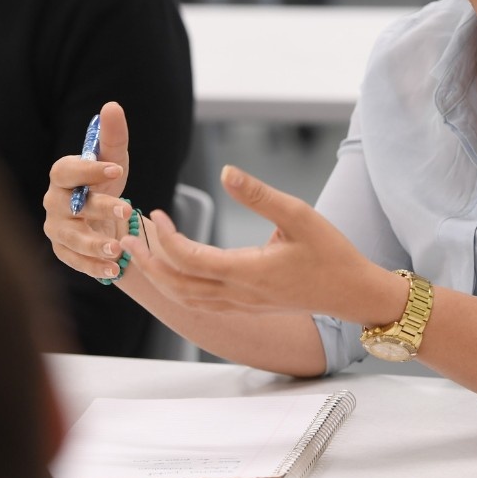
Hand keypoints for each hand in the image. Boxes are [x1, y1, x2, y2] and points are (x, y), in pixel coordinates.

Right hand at [42, 100, 134, 281]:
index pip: (67, 170)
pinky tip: (114, 269)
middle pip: (70, 206)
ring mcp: (56, 229)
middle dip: (98, 208)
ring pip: (71, 238)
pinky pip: (76, 262)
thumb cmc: (106, 184)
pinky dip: (95, 266)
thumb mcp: (114, 160)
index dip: (89, 170)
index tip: (116, 169)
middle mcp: (54, 202)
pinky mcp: (64, 253)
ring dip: (94, 244)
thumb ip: (112, 136)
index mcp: (62, 175)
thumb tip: (112, 105)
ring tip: (119, 249)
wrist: (103, 218)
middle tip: (126, 209)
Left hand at [122, 165, 398, 322]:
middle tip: (125, 235)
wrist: (352, 292)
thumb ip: (259, 194)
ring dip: (158, 277)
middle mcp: (239, 294)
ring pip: (185, 299)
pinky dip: (176, 288)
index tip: (155, 214)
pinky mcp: (245, 307)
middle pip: (177, 285)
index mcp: (248, 272)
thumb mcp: (299, 214)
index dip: (166, 239)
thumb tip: (227, 170)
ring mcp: (241, 305)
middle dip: (147, 261)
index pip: (191, 260)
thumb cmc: (330, 252)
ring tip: (139, 252)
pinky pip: (199, 303)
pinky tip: (170, 271)